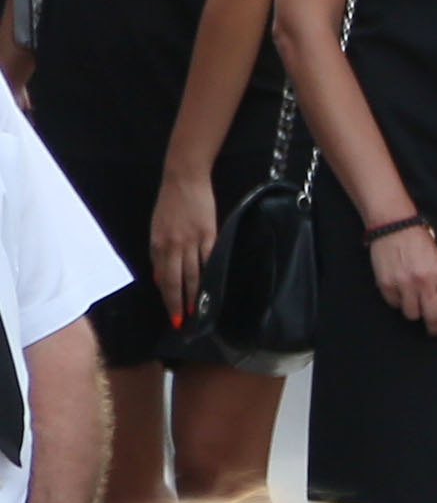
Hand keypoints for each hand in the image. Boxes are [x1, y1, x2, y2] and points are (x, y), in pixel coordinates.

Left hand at [150, 169, 215, 325]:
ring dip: (196, 295)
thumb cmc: (169, 203)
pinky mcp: (210, 234)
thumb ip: (158, 253)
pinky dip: (211, 274)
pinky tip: (214, 286)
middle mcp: (172, 246)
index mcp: (157, 245)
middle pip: (177, 281)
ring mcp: (192, 241)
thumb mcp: (156, 228)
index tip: (172, 315)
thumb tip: (159, 276)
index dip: (168, 297)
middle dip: (179, 303)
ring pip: (194, 274)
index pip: (163, 278)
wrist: (184, 180)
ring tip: (198, 311)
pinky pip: (210, 260)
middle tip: (183, 322)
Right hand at [368, 220, 436, 331]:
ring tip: (412, 300)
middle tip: (434, 330)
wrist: (395, 228)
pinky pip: (393, 304)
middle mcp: (424, 282)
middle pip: (431, 315)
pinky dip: (396, 301)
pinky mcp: (386, 285)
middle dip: (434, 326)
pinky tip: (398, 289)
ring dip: (413, 310)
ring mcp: (404, 285)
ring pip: (411, 314)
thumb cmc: (419, 243)